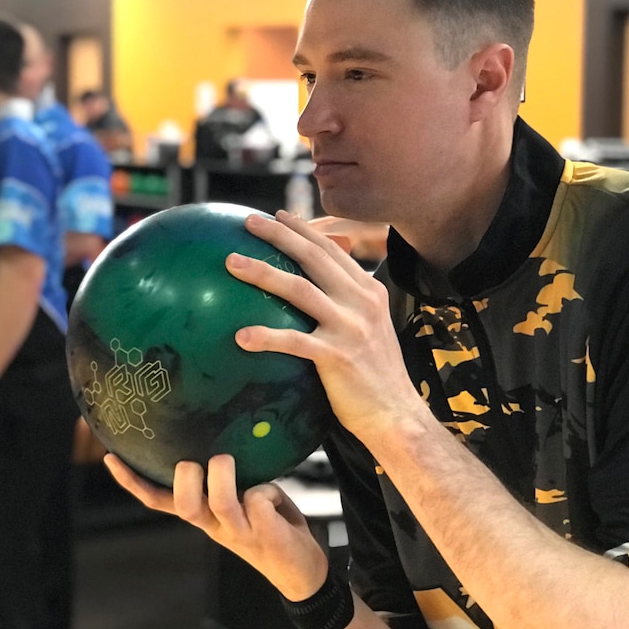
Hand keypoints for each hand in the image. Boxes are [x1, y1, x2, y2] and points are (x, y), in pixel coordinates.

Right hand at [105, 453, 329, 600]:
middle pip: (184, 504)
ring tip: (232, 463)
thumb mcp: (237, 500)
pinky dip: (268, 489)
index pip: (159, 501)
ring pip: (221, 501)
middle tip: (203, 462)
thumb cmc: (268, 523)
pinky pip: (259, 500)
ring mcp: (240, 531)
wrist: (303, 569)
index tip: (112, 457)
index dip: (134, 482)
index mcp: (202, 515)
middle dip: (188, 475)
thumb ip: (222, 479)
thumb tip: (214, 438)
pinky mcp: (267, 534)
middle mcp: (214, 525)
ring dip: (225, 474)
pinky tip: (276, 495)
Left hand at [228, 211, 427, 445]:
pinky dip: (266, 336)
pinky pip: (293, 341)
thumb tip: (317, 282)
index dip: (303, 229)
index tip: (277, 214)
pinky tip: (240, 336)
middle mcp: (361, 301)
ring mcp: (350, 327)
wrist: (396, 414)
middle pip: (313, 257)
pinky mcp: (337, 356)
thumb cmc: (374, 373)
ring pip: (299, 289)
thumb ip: (348, 299)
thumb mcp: (369, 326)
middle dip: (279, 235)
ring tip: (231, 262)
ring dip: (262, 273)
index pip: (331, 249)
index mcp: (368, 290)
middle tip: (248, 222)